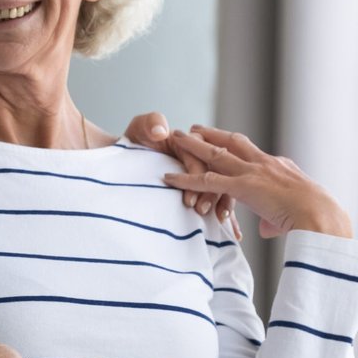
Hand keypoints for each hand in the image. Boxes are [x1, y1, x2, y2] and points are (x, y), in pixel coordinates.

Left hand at [125, 112, 239, 236]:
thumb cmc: (137, 140)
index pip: (199, 159)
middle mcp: (201, 159)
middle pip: (213, 176)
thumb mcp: (142, 127)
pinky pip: (218, 202)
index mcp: (191, 144)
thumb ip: (152, 124)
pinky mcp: (202, 190)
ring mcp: (204, 175)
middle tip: (202, 212)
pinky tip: (234, 234)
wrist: (123, 162)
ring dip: (221, 204)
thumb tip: (161, 132)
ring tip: (218, 221)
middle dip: (212, 195)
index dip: (196, 177)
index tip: (189, 198)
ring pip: (220, 190)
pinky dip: (226, 217)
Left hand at [163, 125, 351, 238]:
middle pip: (232, 142)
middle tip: (194, 128)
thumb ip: (273, 219)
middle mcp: (264, 163)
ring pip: (216, 154)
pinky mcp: (243, 187)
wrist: (322, 216)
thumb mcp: (293, 213)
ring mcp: (253, 172)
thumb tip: (267, 229)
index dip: (234, 144)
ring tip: (176, 138)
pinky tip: (169, 177)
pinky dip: (186, 180)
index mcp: (279, 166)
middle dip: (212, 135)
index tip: (223, 139)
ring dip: (194, 146)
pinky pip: (208, 181)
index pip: (251, 151)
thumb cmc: (315, 219)